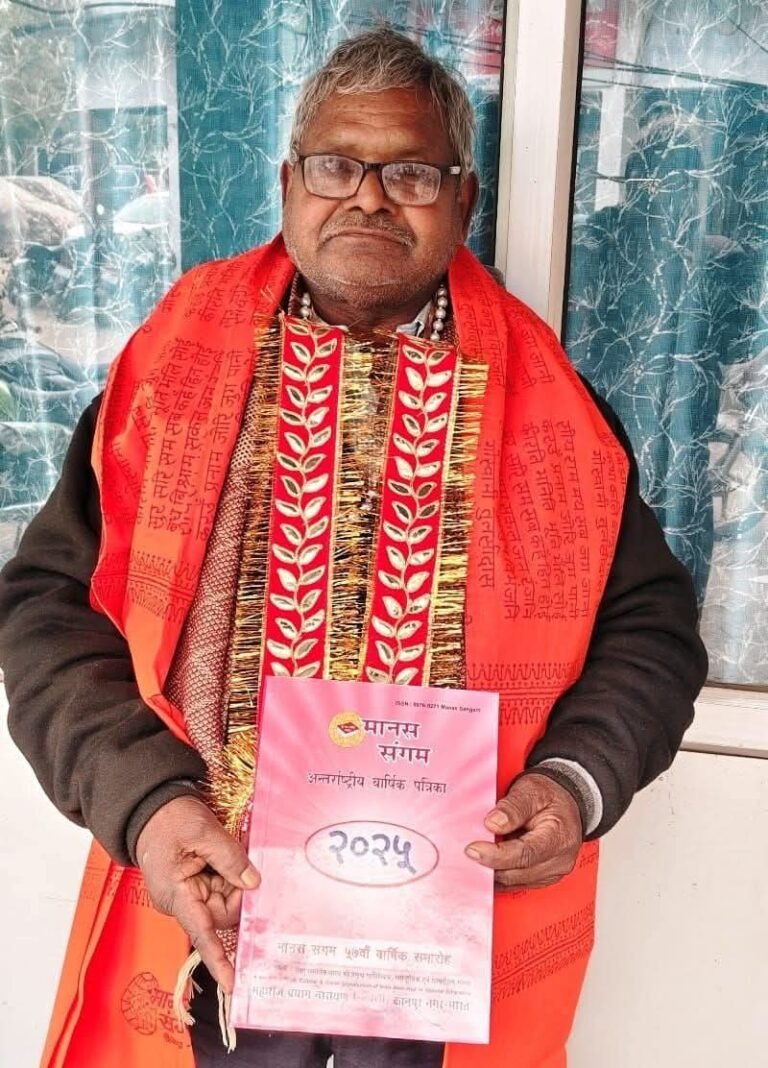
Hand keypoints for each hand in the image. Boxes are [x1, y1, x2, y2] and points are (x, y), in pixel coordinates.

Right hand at [135, 796, 259, 992]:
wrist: (152, 809)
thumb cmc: (169, 820)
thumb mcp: (202, 832)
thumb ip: (229, 858)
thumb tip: (253, 883)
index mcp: (176, 894)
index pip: (201, 934)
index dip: (219, 960)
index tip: (233, 983)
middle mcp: (181, 901)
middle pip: (221, 914)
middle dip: (238, 894)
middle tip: (245, 864)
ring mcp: (188, 895)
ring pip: (224, 900)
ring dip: (234, 881)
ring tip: (229, 851)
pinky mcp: (195, 885)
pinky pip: (220, 889)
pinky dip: (229, 875)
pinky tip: (227, 858)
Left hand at [465, 772, 582, 889]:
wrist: (563, 803)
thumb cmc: (547, 795)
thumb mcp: (531, 790)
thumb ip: (513, 806)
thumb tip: (492, 823)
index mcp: (559, 836)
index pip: (525, 853)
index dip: (496, 855)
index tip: (472, 849)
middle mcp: (559, 860)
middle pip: (516, 872)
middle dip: (488, 864)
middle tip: (464, 852)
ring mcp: (552, 872)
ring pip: (513, 881)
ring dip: (491, 870)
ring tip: (473, 853)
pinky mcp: (542, 878)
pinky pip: (514, 882)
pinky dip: (498, 873)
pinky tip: (484, 861)